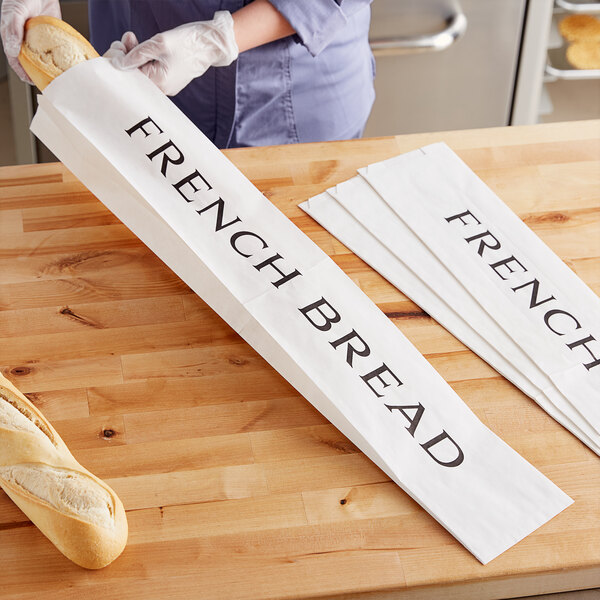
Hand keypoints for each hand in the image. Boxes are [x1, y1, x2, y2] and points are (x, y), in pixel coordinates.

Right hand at [0, 0, 60, 82]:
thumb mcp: (15, 12)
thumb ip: (13, 29)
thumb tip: (12, 50)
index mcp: (13, 38)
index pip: (16, 61)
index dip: (24, 73)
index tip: (32, 81)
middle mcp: (26, 42)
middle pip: (32, 64)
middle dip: (40, 75)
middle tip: (51, 84)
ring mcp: (39, 41)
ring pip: (45, 59)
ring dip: (52, 69)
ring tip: (61, 79)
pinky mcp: (51, 37)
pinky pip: (56, 50)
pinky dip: (62, 58)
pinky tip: (69, 65)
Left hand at [108, 11, 238, 95]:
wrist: (208, 46)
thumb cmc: (187, 43)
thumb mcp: (158, 43)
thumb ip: (136, 54)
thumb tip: (117, 64)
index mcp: (159, 83)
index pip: (129, 75)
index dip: (120, 59)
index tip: (118, 44)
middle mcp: (162, 90)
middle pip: (135, 76)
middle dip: (126, 56)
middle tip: (127, 38)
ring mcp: (166, 87)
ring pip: (142, 73)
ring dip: (135, 56)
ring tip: (133, 38)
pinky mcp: (169, 82)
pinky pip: (151, 73)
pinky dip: (145, 60)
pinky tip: (145, 48)